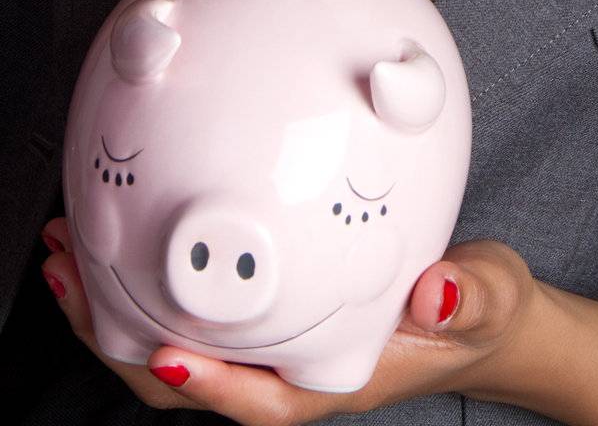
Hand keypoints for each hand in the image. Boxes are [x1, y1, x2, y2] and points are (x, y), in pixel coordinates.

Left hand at [40, 216, 539, 421]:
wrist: (475, 314)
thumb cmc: (474, 311)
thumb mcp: (486, 298)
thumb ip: (468, 296)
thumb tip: (439, 293)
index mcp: (332, 378)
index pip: (259, 398)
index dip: (209, 384)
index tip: (168, 354)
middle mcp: (287, 372)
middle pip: (187, 379)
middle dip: (121, 339)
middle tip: (73, 276)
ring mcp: (269, 348)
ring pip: (174, 346)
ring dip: (114, 310)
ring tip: (68, 255)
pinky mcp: (262, 315)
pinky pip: (188, 311)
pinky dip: (144, 283)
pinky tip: (122, 241)